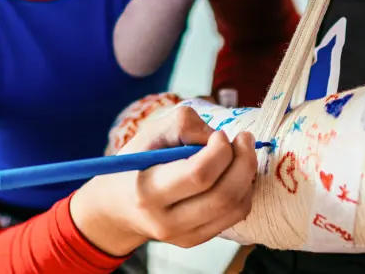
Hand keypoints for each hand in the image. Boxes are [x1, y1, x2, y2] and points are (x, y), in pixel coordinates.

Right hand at [70, 107, 257, 255]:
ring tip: (241, 153)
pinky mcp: (196, 239)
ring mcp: (183, 236)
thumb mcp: (148, 134)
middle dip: (243, 161)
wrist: (117, 209)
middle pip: (224, 195)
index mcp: (148, 191)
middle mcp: (166, 221)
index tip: (220, 134)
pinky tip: (235, 173)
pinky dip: (244, 190)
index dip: (219, 150)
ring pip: (235, 207)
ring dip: (247, 175)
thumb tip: (216, 137)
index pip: (199, 175)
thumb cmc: (135, 165)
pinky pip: (234, 216)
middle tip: (244, 138)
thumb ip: (182, 124)